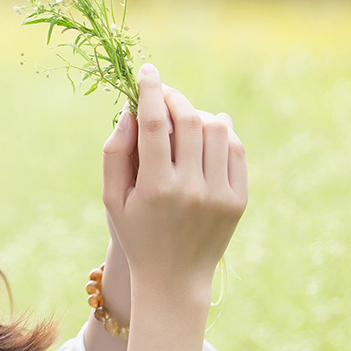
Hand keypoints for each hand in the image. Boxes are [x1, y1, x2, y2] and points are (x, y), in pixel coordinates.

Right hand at [102, 64, 246, 302]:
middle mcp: (190, 189)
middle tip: (163, 94)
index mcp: (154, 187)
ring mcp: (219, 195)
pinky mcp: (238, 200)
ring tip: (185, 119)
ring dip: (198, 114)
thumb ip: (115, 153)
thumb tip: (130, 110)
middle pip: (187, 120)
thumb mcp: (112, 199)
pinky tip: (209, 134)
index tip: (147, 71)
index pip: (152, 124)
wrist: (174, 279)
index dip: (149, 91)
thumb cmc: (136, 234)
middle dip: (174, 98)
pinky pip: (236, 149)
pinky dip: (223, 133)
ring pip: (216, 129)